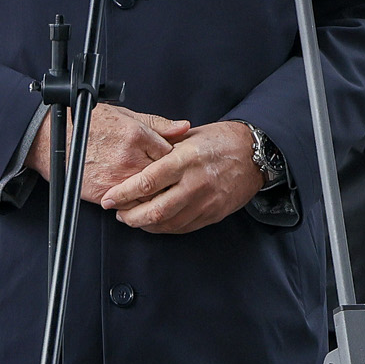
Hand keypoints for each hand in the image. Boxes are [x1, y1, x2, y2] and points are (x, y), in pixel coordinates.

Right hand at [28, 104, 189, 203]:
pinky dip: (136, 204)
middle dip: (168, 179)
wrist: (54, 140)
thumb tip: (183, 127)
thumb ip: (157, 124)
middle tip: (169, 179)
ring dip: (154, 194)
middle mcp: (130, 158)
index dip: (174, 159)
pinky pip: (131, 206)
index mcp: (137, 135)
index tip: (172, 161)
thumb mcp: (125, 114)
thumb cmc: (87, 123)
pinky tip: (135, 197)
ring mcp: (118, 178)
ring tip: (154, 190)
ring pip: (150, 195)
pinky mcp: (106, 193)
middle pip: (164, 177)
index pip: (172, 153)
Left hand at [100, 121, 264, 234]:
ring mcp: (205, 202)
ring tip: (132, 218)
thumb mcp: (189, 135)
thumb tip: (135, 155)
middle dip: (130, 216)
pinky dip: (163, 227)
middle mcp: (195, 183)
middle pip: (155, 210)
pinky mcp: (213, 215)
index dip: (124, 193)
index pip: (148, 181)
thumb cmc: (221, 141)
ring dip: (144, 224)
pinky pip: (182, 227)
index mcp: (186, 160)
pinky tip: (154, 222)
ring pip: (168, 223)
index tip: (109, 197)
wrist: (255, 155)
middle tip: (118, 212)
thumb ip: (162, 147)